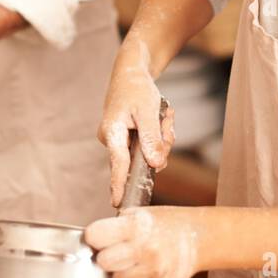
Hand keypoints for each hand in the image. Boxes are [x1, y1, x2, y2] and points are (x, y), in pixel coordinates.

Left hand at [84, 206, 205, 277]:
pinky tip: (147, 267)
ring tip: (133, 259)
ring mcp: (152, 269)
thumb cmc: (166, 223)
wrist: (197, 237)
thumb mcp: (140, 213)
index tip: (98, 236)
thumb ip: (117, 225)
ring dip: (122, 271)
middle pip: (104, 261)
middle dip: (106, 256)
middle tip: (116, 250)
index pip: (96, 235)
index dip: (95, 236)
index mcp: (135, 226)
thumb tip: (94, 237)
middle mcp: (143, 249)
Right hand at [97, 48, 175, 207]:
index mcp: (112, 132)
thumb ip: (152, 138)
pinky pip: (148, 146)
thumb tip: (156, 165)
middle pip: (141, 160)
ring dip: (161, 137)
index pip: (118, 164)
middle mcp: (112, 139)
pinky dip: (158, 134)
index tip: (117, 203)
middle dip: (160, 144)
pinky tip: (160, 119)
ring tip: (163, 115)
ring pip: (148, 153)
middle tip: (166, 121)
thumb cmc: (137, 89)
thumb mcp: (148, 111)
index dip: (119, 184)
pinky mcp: (127, 139)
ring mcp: (119, 140)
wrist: (131, 74)